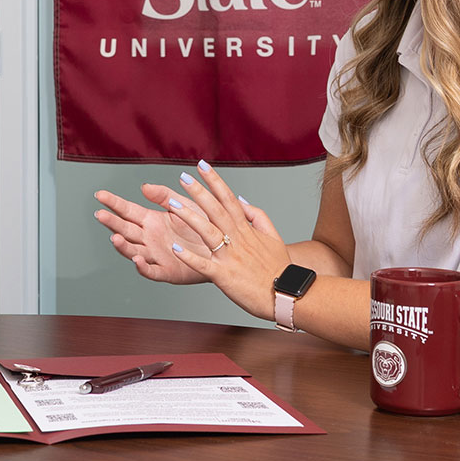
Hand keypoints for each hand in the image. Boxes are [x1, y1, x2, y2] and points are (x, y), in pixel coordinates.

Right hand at [94, 185, 214, 283]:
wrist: (223, 248)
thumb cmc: (204, 226)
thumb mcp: (183, 205)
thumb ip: (164, 196)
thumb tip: (144, 186)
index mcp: (152, 221)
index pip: (127, 210)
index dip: (114, 203)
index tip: (100, 195)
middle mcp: (149, 238)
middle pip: (125, 229)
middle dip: (112, 222)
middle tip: (100, 214)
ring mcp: (156, 255)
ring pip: (133, 250)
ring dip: (123, 246)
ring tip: (115, 237)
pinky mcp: (167, 271)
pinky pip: (151, 271)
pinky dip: (143, 267)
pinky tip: (137, 259)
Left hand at [161, 163, 291, 320]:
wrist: (287, 295)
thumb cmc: (278, 268)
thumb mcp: (273, 237)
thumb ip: (257, 216)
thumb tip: (242, 198)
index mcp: (246, 230)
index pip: (229, 199)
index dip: (215, 181)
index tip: (202, 166)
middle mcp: (237, 239)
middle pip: (216, 210)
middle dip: (199, 192)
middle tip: (183, 177)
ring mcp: (230, 257)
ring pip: (207, 232)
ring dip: (189, 217)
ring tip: (172, 204)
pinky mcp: (224, 276)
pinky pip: (204, 265)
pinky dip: (190, 257)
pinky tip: (175, 248)